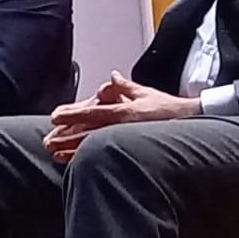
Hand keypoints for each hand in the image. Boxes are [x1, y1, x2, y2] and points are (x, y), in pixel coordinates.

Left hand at [44, 71, 200, 161]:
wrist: (191, 125)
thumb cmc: (168, 110)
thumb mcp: (145, 93)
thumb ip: (124, 86)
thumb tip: (112, 76)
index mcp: (124, 111)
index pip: (92, 112)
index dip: (72, 114)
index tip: (54, 117)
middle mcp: (121, 126)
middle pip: (87, 132)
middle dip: (65, 136)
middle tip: (46, 141)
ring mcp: (124, 140)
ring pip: (92, 145)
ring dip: (71, 149)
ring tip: (53, 152)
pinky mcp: (129, 150)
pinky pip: (103, 154)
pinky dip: (86, 157)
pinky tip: (72, 161)